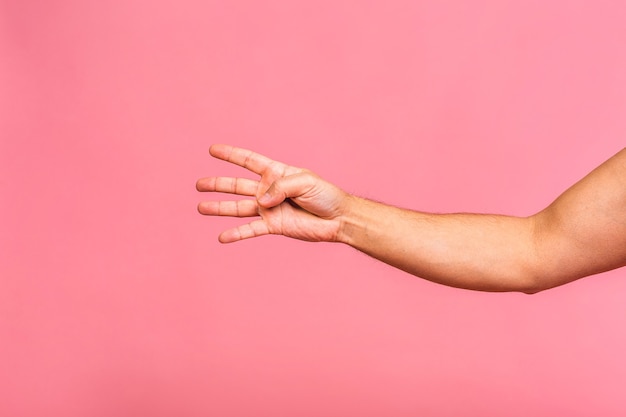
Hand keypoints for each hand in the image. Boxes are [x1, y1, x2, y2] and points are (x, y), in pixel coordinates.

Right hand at [197, 144, 349, 242]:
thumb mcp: (305, 182)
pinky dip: (237, 234)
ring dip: (220, 208)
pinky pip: (251, 230)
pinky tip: (222, 237)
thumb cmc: (325, 195)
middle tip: (198, 184)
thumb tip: (261, 200)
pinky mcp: (273, 226)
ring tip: (200, 208)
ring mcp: (269, 209)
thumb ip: (281, 187)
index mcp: (276, 173)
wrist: (338, 219)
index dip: (231, 155)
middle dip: (218, 184)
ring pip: (238, 207)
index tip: (212, 150)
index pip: (249, 161)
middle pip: (237, 185)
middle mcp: (268, 190)